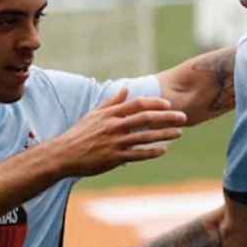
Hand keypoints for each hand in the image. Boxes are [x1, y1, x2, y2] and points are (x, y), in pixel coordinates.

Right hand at [54, 88, 185, 176]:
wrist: (64, 154)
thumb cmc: (79, 133)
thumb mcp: (94, 114)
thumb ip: (112, 101)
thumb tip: (125, 88)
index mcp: (111, 114)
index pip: (138, 104)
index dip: (155, 104)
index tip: (169, 105)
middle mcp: (115, 126)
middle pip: (146, 119)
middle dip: (167, 118)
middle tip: (183, 117)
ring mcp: (115, 142)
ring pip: (145, 137)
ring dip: (164, 135)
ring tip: (179, 133)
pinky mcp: (114, 157)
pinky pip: (138, 154)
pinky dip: (152, 152)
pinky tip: (164, 150)